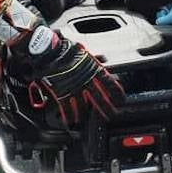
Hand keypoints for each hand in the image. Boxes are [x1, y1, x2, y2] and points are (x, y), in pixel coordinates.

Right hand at [10, 26, 124, 126]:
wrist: (50, 52)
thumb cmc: (66, 50)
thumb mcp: (84, 52)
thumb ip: (95, 58)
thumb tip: (103, 59)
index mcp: (94, 70)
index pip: (110, 84)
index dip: (117, 94)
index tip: (121, 100)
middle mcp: (86, 82)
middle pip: (100, 99)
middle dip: (107, 109)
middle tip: (111, 115)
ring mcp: (74, 89)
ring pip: (83, 107)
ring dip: (85, 116)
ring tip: (86, 122)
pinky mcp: (62, 94)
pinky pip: (67, 109)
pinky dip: (68, 117)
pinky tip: (70, 122)